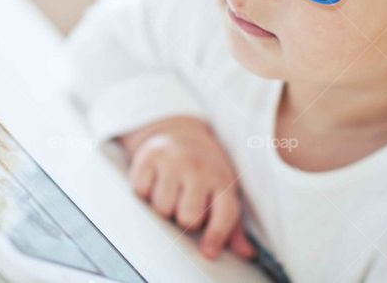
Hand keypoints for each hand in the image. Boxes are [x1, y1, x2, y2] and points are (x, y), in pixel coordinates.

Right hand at [118, 116, 255, 259]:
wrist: (182, 133)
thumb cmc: (205, 170)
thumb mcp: (223, 191)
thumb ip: (233, 225)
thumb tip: (246, 253)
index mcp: (222, 179)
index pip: (224, 214)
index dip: (216, 236)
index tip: (208, 252)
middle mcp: (199, 167)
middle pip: (188, 218)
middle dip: (184, 219)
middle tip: (186, 204)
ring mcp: (174, 159)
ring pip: (162, 208)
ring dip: (164, 206)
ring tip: (171, 191)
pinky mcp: (149, 155)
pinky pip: (140, 192)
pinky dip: (144, 192)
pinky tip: (155, 180)